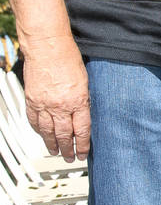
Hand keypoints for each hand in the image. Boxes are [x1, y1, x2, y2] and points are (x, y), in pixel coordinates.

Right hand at [22, 38, 90, 160]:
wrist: (47, 46)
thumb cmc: (68, 57)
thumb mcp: (85, 81)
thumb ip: (83, 100)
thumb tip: (83, 115)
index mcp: (78, 101)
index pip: (82, 130)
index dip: (83, 145)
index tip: (83, 153)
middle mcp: (60, 105)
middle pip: (65, 135)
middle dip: (68, 150)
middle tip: (69, 158)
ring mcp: (44, 104)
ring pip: (48, 132)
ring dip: (52, 144)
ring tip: (55, 152)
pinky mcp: (32, 100)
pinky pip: (34, 120)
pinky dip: (38, 130)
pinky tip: (41, 135)